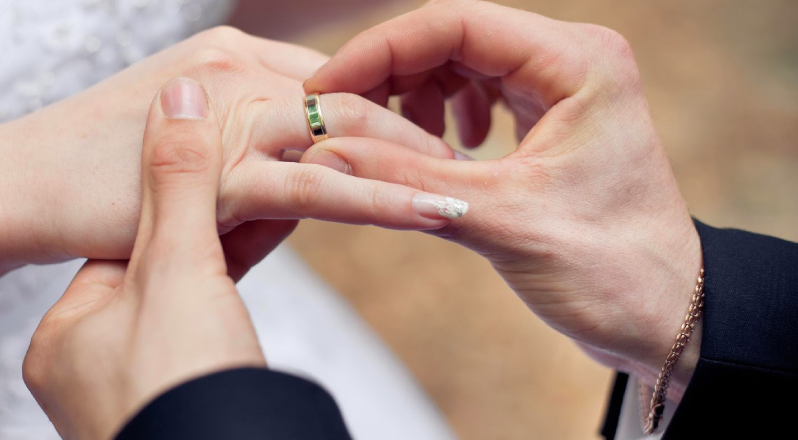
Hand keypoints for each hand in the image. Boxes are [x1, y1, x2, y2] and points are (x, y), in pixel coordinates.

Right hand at [0, 27, 464, 336]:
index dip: (392, 103)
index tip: (433, 131)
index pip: (336, 75)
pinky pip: (317, 186)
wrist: (18, 183)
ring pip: (347, 134)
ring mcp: (228, 115)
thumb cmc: (97, 164)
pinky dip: (381, 200)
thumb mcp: (184, 135)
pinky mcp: (217, 171)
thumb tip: (300, 172)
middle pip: (357, 94)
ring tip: (468, 188)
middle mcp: (239, 72)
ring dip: (415, 162)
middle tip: (466, 158)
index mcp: (234, 56)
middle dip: (418, 125)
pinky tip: (430, 213)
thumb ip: (244, 142)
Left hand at [23, 78, 262, 439]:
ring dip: (238, 244)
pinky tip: (278, 229)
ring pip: (198, 289)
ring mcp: (148, 378)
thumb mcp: (176, 272)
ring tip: (281, 189)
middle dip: (213, 215)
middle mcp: (102, 358)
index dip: (172, 185)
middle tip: (256, 164)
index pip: (123, 232)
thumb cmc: (182, 388)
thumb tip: (178, 98)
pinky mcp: (196, 388)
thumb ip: (178, 185)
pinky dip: (247, 273)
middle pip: (164, 259)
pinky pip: (221, 315)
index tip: (213, 144)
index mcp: (71, 332)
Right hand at [303, 0, 701, 396]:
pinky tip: (439, 154)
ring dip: (414, 97)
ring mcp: (560, 89)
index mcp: (577, 62)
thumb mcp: (502, 221)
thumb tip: (326, 153)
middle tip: (341, 119)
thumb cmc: (612, 269)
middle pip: (452, 38)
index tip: (326, 88)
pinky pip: (476, 96)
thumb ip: (410, 181)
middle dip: (390, 75)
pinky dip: (441, 119)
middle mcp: (571, 61)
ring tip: (395, 146)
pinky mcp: (548, 120)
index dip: (380, 50)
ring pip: (460, 66)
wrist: (664, 315)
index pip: (455, 23)